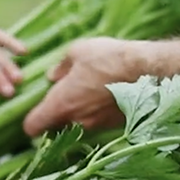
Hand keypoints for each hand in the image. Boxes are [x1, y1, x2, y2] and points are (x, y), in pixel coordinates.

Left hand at [23, 37, 148, 135]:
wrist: (149, 72)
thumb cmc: (109, 58)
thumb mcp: (78, 51)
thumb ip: (60, 66)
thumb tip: (52, 76)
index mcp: (60, 104)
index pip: (32, 127)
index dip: (30, 121)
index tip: (34, 112)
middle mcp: (76, 121)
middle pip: (54, 128)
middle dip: (54, 116)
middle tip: (63, 97)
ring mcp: (95, 127)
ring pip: (76, 126)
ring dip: (76, 114)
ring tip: (88, 93)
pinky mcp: (112, 127)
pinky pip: (95, 124)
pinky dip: (95, 115)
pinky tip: (105, 97)